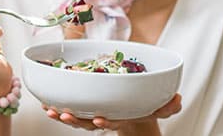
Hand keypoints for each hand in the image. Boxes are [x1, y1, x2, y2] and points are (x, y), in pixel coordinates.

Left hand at [43, 94, 181, 132]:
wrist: (136, 110)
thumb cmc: (145, 108)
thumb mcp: (160, 108)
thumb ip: (169, 106)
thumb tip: (177, 100)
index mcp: (119, 117)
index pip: (110, 122)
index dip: (103, 122)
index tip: (98, 120)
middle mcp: (103, 117)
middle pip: (86, 122)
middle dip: (75, 120)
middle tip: (64, 115)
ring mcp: (93, 113)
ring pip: (75, 117)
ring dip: (61, 114)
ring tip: (49, 110)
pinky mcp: (85, 105)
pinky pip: (69, 106)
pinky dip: (57, 104)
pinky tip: (45, 100)